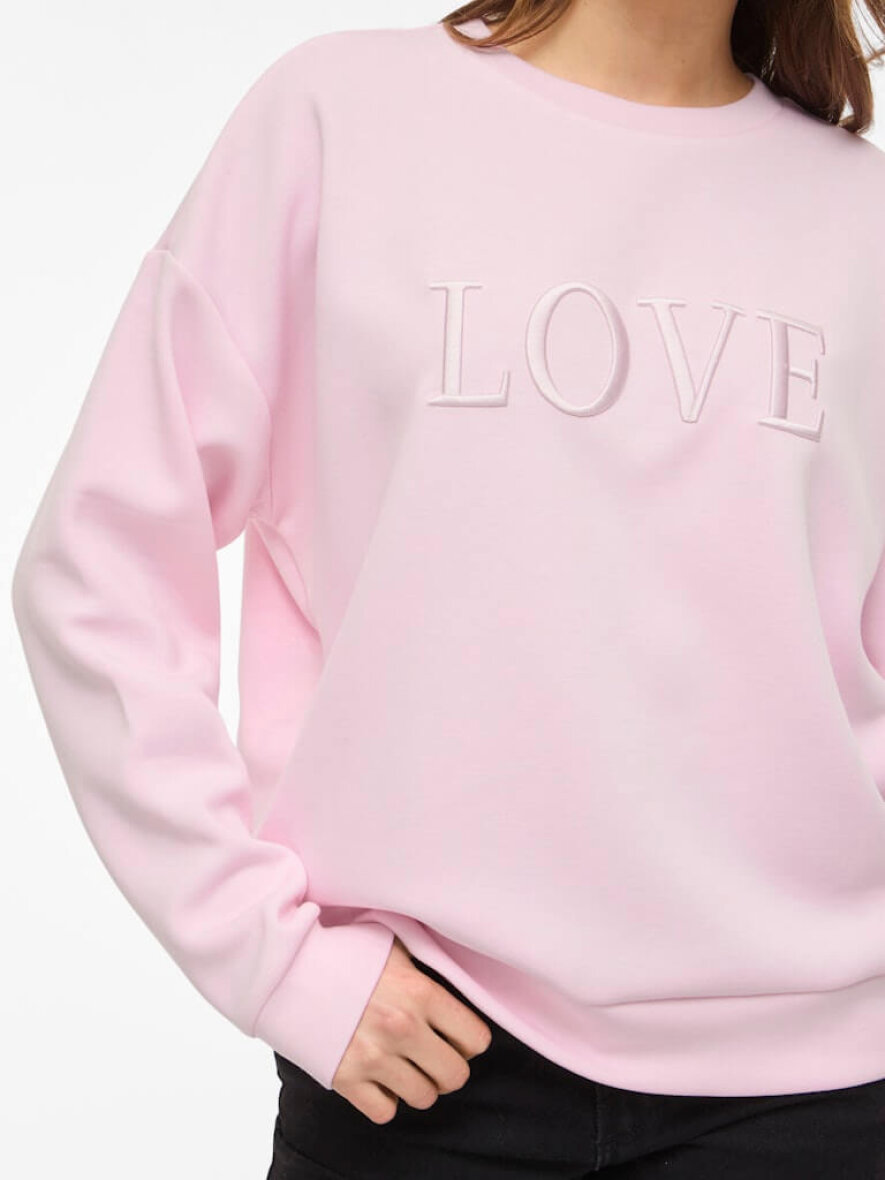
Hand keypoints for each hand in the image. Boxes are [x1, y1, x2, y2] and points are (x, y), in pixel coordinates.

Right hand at [331, 935, 492, 1123]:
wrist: (288, 967)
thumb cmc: (345, 952)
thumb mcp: (393, 948)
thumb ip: (425, 966)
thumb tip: (452, 976)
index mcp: (420, 992)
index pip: (476, 1039)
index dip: (469, 1040)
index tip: (456, 1036)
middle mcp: (402, 1028)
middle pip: (455, 1076)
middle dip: (448, 1068)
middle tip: (433, 1056)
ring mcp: (374, 1056)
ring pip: (423, 1097)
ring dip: (418, 1085)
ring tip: (405, 1065)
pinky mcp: (345, 1078)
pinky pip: (384, 1111)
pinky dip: (385, 1100)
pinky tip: (378, 1077)